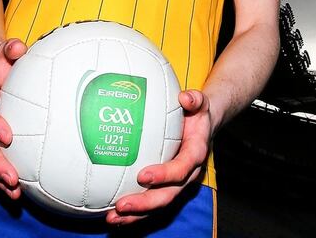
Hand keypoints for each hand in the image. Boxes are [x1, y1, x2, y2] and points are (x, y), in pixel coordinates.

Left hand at [106, 89, 214, 224]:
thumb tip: (185, 97)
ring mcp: (176, 184)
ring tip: (112, 218)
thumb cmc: (196, 114)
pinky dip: (133, 212)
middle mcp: (187, 175)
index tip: (143, 175)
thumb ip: (195, 99)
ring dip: (136, 215)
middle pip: (168, 195)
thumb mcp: (199, 102)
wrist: (203, 127)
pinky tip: (112, 215)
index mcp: (195, 155)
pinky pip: (150, 204)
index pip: (182, 169)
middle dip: (145, 203)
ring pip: (158, 205)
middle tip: (122, 205)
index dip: (165, 175)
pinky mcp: (166, 188)